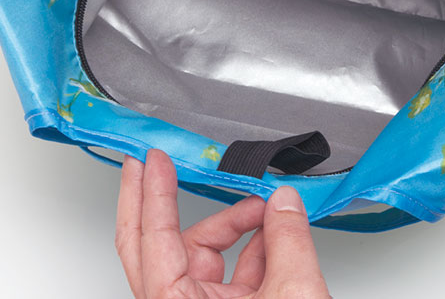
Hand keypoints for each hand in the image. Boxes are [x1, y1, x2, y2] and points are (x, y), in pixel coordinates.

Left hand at [115, 150, 329, 297]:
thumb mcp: (293, 296)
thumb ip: (287, 240)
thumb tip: (285, 202)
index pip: (154, 241)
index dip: (153, 194)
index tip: (153, 159)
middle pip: (155, 247)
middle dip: (153, 201)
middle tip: (151, 162)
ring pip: (201, 256)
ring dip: (233, 226)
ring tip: (266, 208)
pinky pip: (231, 273)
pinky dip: (253, 248)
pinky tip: (273, 231)